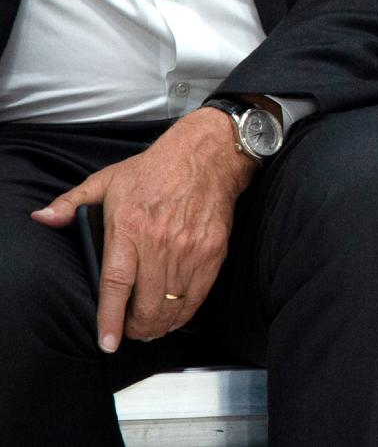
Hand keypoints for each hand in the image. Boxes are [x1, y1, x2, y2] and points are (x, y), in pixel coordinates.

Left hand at [31, 110, 253, 350]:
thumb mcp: (107, 180)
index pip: (117, 285)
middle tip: (129, 330)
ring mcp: (189, 249)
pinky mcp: (213, 251)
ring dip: (159, 324)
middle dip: (136, 327)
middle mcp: (160, 242)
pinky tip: (174, 316)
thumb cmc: (154, 170)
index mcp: (129, 227)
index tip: (107, 341)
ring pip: (173, 305)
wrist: (206, 157)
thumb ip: (71, 202)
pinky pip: (198, 295)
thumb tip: (43, 219)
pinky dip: (184, 313)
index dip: (111, 318)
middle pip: (147, 304)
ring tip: (150, 327)